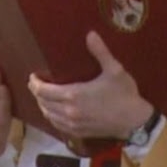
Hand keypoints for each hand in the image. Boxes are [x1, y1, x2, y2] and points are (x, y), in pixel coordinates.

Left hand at [28, 32, 154, 141]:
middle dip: (37, 93)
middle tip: (36, 84)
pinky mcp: (78, 132)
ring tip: (43, 97)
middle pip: (43, 103)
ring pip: (48, 115)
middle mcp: (68, 111)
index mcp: (73, 94)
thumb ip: (100, 52)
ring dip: (42, 105)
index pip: (44, 91)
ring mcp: (72, 124)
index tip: (33, 76)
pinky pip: (56, 125)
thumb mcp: (114, 70)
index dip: (35, 84)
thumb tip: (90, 34)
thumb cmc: (124, 93)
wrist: (133, 120)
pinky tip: (54, 112)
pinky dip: (51, 117)